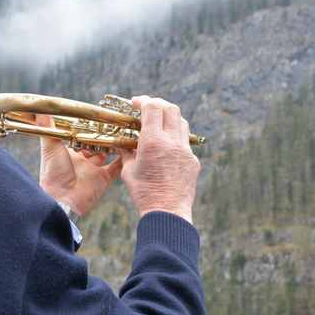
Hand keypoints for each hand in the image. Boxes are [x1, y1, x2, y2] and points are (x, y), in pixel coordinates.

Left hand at [37, 114, 122, 216]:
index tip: (95, 116)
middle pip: (95, 145)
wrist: (63, 200)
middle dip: (102, 135)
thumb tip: (37, 110)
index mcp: (69, 153)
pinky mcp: (103, 179)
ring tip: (122, 131)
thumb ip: (46, 128)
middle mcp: (82, 161)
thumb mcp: (50, 147)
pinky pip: (116, 168)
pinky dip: (123, 160)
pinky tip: (130, 149)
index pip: (79, 137)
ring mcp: (93, 170)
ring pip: (107, 154)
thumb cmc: (53, 174)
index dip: (87, 128)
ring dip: (113, 145)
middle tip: (111, 122)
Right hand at [118, 96, 200, 223]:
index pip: (152, 108)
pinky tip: (166, 146)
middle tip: (147, 108)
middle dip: (158, 104)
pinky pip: (185, 141)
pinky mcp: (193, 161)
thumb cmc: (144, 193)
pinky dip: (175, 137)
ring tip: (158, 124)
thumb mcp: (128, 171)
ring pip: (181, 122)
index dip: (143, 101)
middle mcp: (172, 142)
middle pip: (170, 108)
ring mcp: (185, 151)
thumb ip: (126, 152)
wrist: (167, 213)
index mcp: (153, 141)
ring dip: (169, 118)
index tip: (135, 103)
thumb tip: (122, 143)